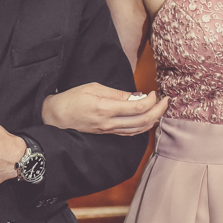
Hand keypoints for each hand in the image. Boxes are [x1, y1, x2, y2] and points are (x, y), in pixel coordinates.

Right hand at [41, 83, 168, 134]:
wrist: (56, 117)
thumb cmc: (72, 99)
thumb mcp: (93, 88)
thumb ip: (116, 93)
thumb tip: (136, 96)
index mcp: (106, 108)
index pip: (138, 108)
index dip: (151, 100)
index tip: (154, 92)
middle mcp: (110, 123)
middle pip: (143, 121)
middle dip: (159, 111)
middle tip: (166, 100)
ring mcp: (109, 131)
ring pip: (139, 130)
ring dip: (153, 120)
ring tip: (161, 109)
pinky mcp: (108, 134)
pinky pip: (130, 133)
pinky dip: (143, 127)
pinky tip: (149, 120)